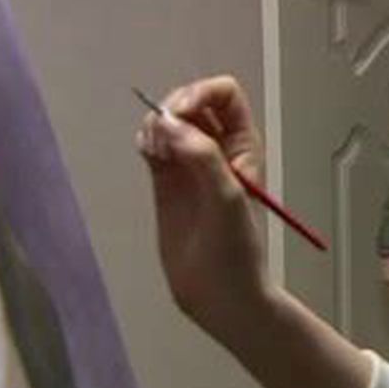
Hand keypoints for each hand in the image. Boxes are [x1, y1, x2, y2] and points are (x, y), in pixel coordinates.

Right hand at [136, 76, 267, 330]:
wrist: (220, 293)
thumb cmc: (235, 249)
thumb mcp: (226, 197)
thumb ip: (202, 157)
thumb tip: (169, 125)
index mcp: (243, 145)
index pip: (224, 94)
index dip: (201, 93)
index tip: (180, 114)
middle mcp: (218, 149)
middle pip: (192, 102)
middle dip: (173, 107)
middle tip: (162, 135)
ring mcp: (190, 164)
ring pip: (168, 122)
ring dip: (155, 124)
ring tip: (153, 149)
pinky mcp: (167, 182)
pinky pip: (153, 146)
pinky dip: (146, 141)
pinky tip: (147, 154)